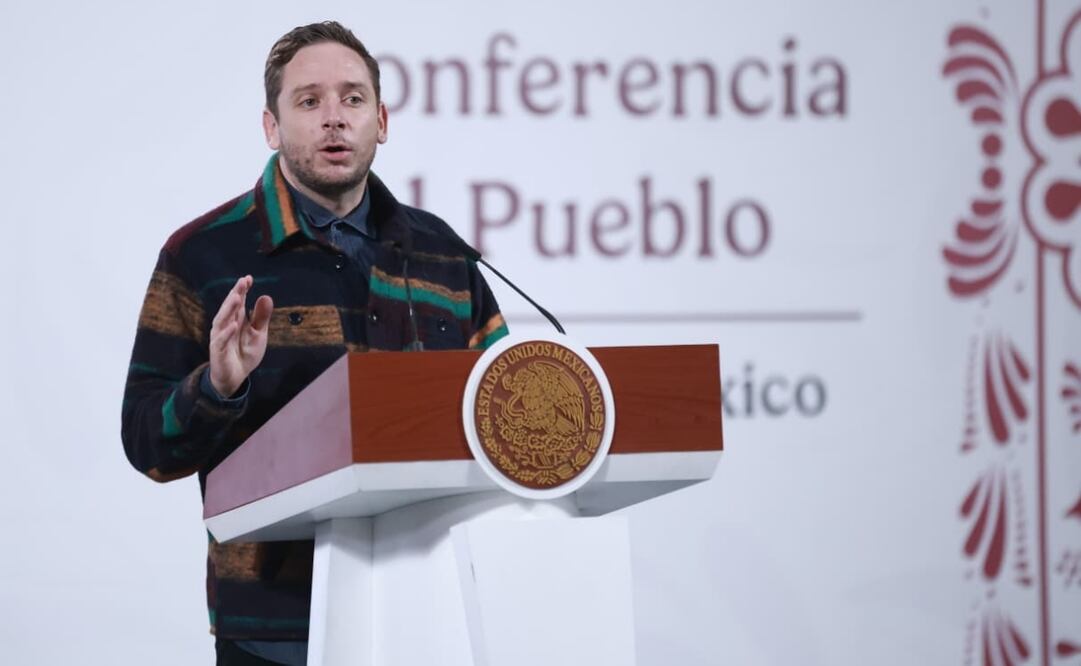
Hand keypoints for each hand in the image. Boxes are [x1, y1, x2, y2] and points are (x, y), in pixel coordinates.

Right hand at [208, 275, 272, 396]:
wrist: (236, 376)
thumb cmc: (245, 352)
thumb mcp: (258, 334)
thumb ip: (261, 317)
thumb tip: (266, 296)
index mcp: (236, 319)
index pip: (238, 301)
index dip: (242, 290)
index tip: (249, 278)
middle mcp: (226, 325)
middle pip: (229, 307)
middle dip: (235, 294)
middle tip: (242, 281)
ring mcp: (220, 337)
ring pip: (222, 320)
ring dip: (229, 309)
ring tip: (237, 297)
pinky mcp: (217, 351)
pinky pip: (220, 341)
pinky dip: (227, 333)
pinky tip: (234, 325)